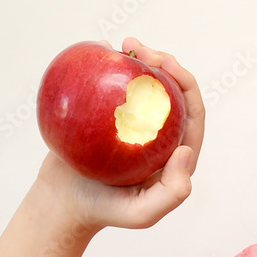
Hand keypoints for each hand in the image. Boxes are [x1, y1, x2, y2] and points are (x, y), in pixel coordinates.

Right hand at [35, 37, 205, 230]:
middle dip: (164, 63)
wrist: (65, 206)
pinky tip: (100, 49)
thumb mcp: (144, 213)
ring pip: (143, 82)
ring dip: (140, 58)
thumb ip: (173, 191)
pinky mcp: (105, 114)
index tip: (165, 65)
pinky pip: (110, 84)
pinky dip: (108, 64)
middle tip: (141, 50)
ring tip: (126, 44)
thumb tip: (186, 151)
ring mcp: (132, 119)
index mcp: (176, 148)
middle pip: (171, 90)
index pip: (191, 111)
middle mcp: (158, 130)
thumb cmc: (106, 211)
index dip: (185, 83)